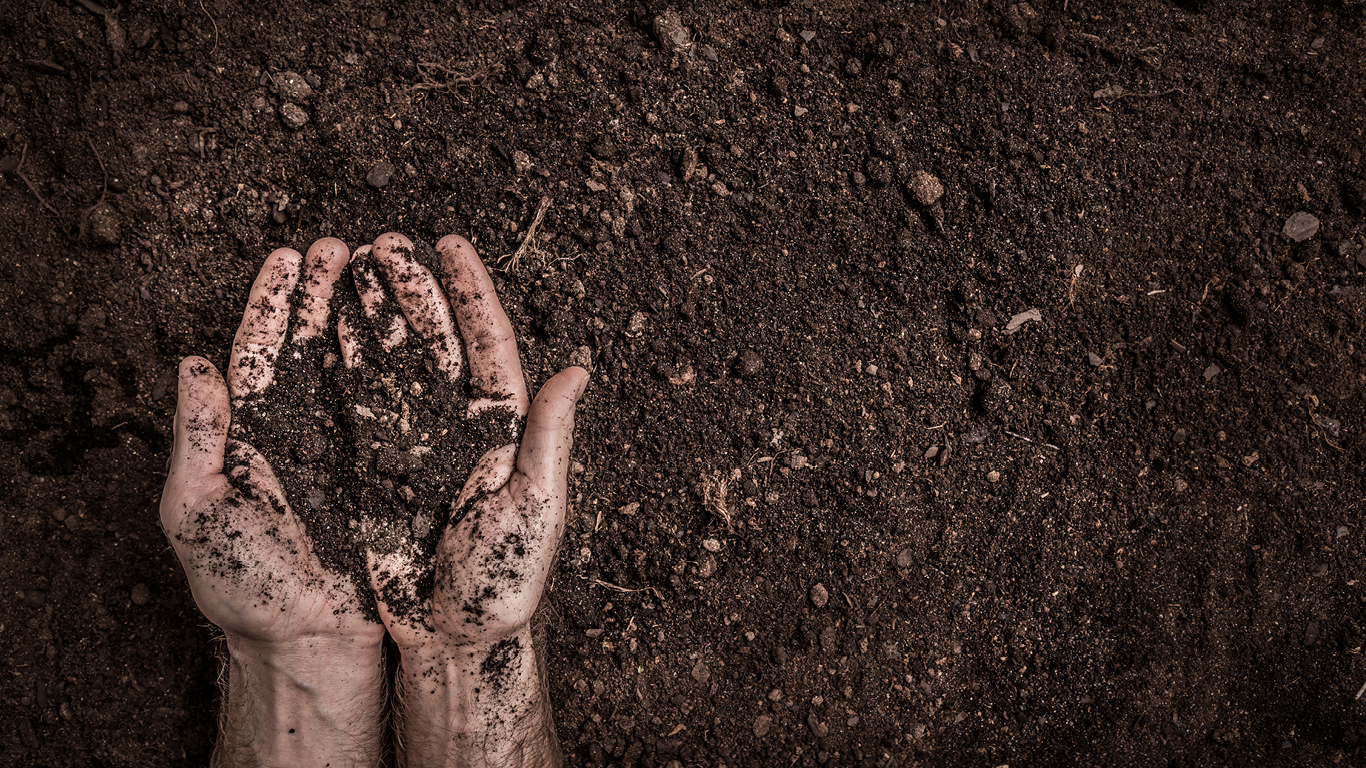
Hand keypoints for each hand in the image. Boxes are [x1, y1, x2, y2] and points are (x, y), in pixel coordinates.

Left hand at [161, 239, 385, 767]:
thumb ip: (196, 436)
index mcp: (255, 431)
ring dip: (371, 312)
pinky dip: (410, 363)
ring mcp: (353, 445)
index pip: (261, 349)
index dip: (271, 301)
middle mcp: (306, 429)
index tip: (285, 256)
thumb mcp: (199, 509)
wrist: (311, 638)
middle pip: (317, 342)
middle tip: (342, 245)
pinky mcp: (394, 467)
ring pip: (364, 361)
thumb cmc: (248, 586)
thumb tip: (192, 365)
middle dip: (327, 290)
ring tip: (382, 263)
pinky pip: (405, 405)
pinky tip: (415, 328)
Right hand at [342, 233, 585, 766]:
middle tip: (383, 243)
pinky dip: (338, 368)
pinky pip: (354, 408)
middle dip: (410, 290)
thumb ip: (549, 437)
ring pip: (389, 365)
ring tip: (346, 268)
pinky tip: (322, 332)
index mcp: (502, 428)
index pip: (487, 344)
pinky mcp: (374, 469)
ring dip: (372, 316)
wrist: (451, 639)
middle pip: (432, 341)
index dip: (470, 293)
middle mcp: (458, 427)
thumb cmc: (504, 582)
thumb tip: (578, 370)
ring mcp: (413, 444)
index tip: (450, 244)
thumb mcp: (535, 508)